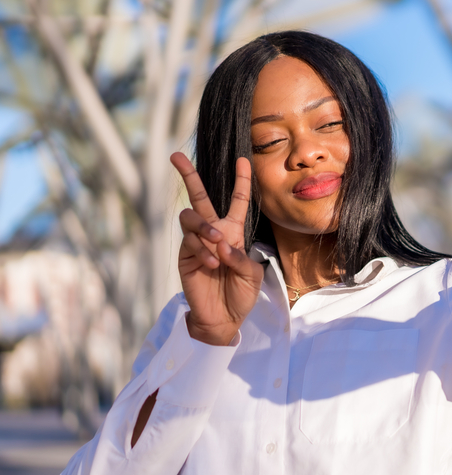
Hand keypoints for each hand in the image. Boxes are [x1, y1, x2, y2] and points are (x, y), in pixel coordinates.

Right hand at [171, 152, 263, 345]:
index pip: (237, 201)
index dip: (241, 180)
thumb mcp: (251, 275)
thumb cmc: (241, 294)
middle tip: (175, 157)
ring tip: (217, 246)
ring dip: (204, 228)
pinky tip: (212, 265)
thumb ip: (240, 257)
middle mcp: (213, 232)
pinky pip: (190, 242)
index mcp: (234, 232)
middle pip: (199, 197)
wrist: (223, 317)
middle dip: (188, 175)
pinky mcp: (185, 256)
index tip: (243, 159)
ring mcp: (197, 242)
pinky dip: (203, 252)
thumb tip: (221, 244)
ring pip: (191, 217)